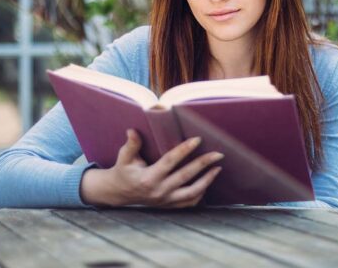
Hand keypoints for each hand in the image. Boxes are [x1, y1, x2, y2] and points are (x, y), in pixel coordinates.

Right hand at [80, 129, 223, 207]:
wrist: (119, 193)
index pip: (170, 161)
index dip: (184, 150)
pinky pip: (188, 203)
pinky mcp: (168, 206)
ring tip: (218, 168)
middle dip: (203, 164)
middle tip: (218, 153)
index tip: (198, 139)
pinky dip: (200, 194)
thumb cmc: (123, 171)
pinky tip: (208, 183)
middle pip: (186, 176)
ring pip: (191, 193)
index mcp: (148, 178)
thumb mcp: (124, 158)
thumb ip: (131, 145)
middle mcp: (159, 191)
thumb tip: (132, 131)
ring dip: (207, 181)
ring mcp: (165, 201)